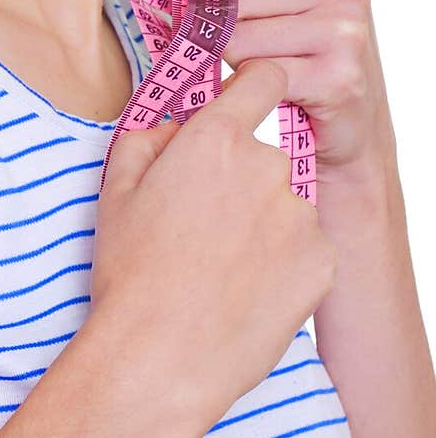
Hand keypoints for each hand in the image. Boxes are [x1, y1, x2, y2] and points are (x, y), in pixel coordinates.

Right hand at [91, 59, 338, 434]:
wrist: (159, 358)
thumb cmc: (130, 272)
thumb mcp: (116, 188)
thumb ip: (150, 136)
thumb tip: (177, 128)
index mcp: (216, 140)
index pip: (264, 80)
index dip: (256, 84)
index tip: (247, 98)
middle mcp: (266, 166)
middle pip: (263, 154)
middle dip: (239, 178)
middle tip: (204, 224)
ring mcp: (300, 216)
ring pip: (283, 205)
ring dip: (262, 223)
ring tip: (222, 268)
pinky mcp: (322, 263)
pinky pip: (306, 248)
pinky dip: (284, 263)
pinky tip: (247, 291)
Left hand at [146, 0, 393, 177]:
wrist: (355, 119)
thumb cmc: (304, 45)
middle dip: (210, 18)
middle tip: (224, 37)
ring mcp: (343, 29)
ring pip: (235, 37)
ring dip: (226, 56)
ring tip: (256, 64)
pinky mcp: (337, 77)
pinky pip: (252, 74)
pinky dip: (242, 85)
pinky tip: (262, 88)